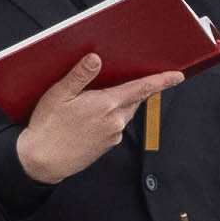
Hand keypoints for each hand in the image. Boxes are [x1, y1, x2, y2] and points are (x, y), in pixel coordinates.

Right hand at [14, 55, 186, 186]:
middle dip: (135, 89)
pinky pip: (116, 126)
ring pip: (125, 113)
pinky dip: (111, 117)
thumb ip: (80, 76)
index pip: (141, 88)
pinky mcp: (107, 146)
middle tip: (127, 78)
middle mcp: (115, 121)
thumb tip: (96, 59)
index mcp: (106, 104)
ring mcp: (112, 136)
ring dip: (120, 103)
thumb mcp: (59, 94)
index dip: (161, 81)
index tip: (177, 76)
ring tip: (99, 97)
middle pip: (134, 99)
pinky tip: (92, 116)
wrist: (42, 161)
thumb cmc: (48, 127)